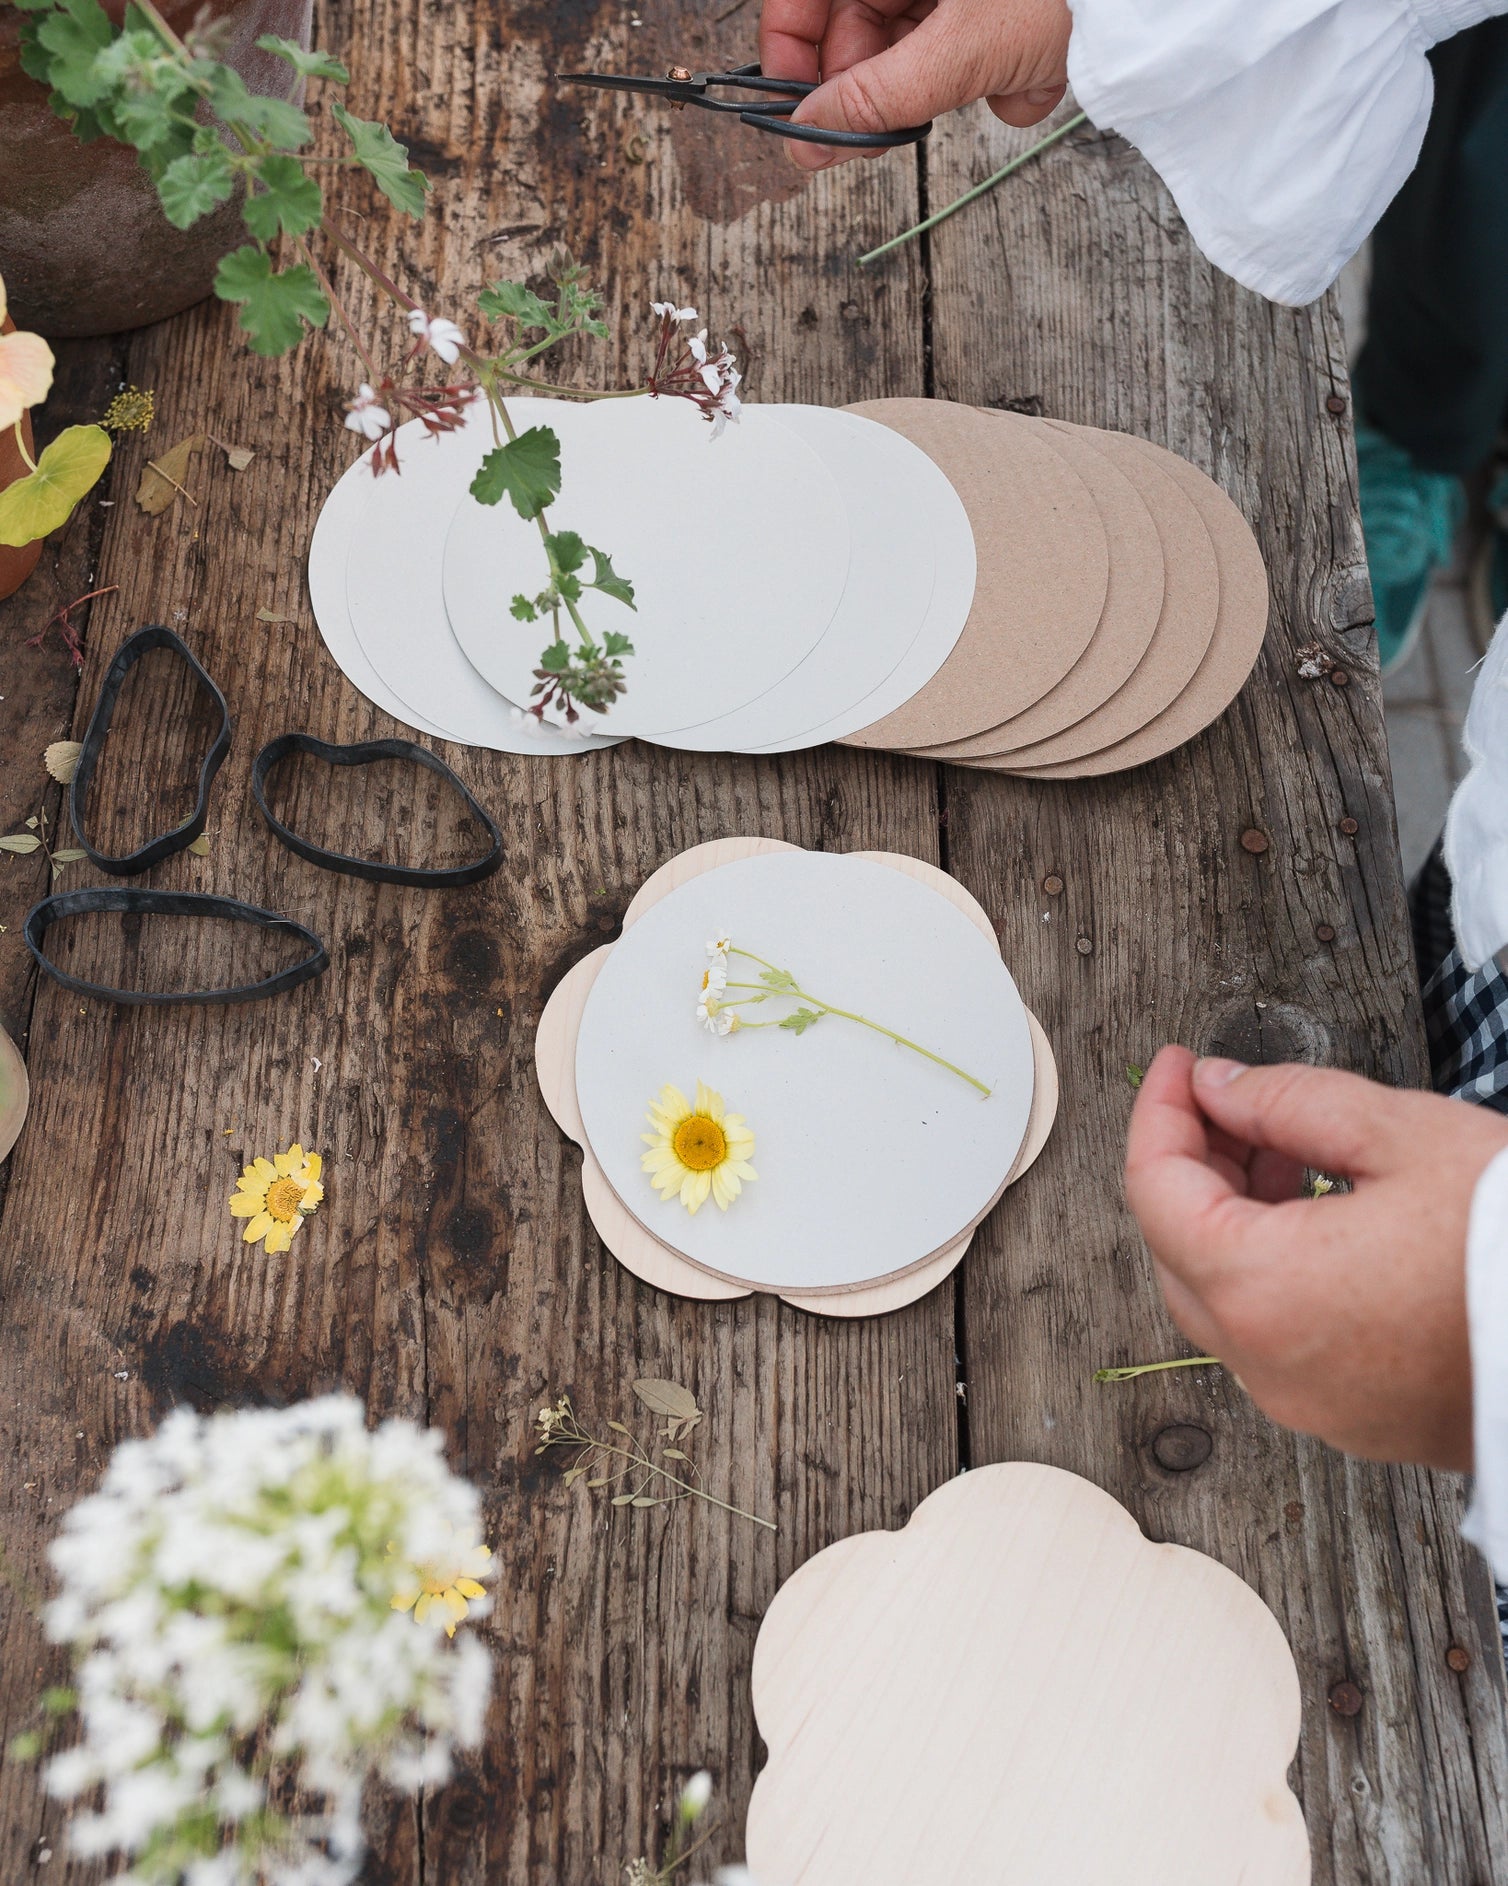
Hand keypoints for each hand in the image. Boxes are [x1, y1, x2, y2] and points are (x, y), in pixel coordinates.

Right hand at [759, 0, 1071, 170]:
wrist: (1160, 4)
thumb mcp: (965, 46)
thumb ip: (880, 95)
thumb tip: (815, 131)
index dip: (790, 57)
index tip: (799, 118)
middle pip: (858, 27)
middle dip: (883, 86)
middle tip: (886, 133)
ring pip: (919, 50)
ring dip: (955, 87)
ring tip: (1000, 81)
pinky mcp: (1000, 15)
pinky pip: (973, 55)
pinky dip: (1003, 80)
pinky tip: (1036, 74)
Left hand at [1123, 1046, 1507, 1471]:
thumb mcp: (1403, 1135)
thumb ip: (1288, 1102)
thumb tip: (1219, 1088)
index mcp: (1262, 1290)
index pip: (1155, 1189)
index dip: (1158, 1112)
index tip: (1177, 1066)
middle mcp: (1268, 1364)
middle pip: (1176, 1249)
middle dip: (1190, 1163)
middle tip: (1226, 1100)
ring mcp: (1308, 1403)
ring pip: (1223, 1298)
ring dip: (1231, 1217)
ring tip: (1284, 1147)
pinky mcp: (1353, 1419)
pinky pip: (1277, 1338)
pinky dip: (1273, 1271)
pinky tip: (1322, 1216)